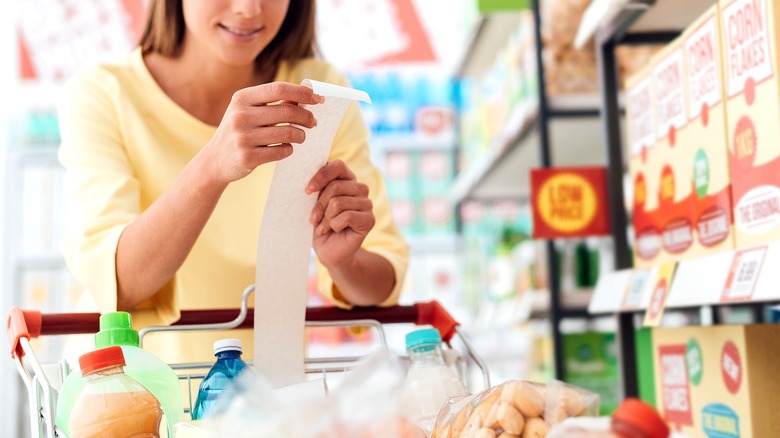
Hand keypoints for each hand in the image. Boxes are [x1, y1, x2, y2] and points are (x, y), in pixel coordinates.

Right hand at [203, 82, 323, 184]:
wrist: (215, 160)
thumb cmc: (240, 131)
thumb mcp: (249, 111)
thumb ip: (273, 102)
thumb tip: (307, 93)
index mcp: (241, 98)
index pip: (278, 89)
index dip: (302, 92)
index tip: (318, 98)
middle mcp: (240, 116)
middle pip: (287, 111)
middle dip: (306, 116)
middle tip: (313, 122)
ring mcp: (243, 137)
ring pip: (287, 133)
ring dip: (301, 135)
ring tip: (301, 136)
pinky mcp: (248, 157)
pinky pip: (281, 151)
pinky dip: (289, 149)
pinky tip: (286, 148)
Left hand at [307, 160, 375, 267]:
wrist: (329, 250)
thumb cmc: (320, 224)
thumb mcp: (314, 203)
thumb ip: (316, 188)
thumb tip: (310, 180)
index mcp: (347, 179)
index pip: (338, 166)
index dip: (321, 176)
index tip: (307, 191)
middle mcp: (360, 188)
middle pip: (335, 187)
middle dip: (319, 205)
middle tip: (314, 218)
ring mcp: (367, 203)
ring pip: (338, 203)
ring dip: (326, 218)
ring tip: (324, 226)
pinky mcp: (370, 219)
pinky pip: (347, 216)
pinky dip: (335, 225)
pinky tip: (334, 230)